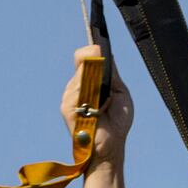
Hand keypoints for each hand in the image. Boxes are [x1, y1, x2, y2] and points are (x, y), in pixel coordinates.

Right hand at [61, 45, 132, 165]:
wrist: (110, 147)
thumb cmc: (116, 123)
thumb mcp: (120, 93)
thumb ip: (112, 73)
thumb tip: (105, 51)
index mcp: (90, 80)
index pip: (86, 56)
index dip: (91, 47)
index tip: (98, 40)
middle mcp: (78, 84)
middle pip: (82, 58)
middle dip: (94, 59)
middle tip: (103, 65)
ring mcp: (70, 95)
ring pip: (81, 73)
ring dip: (96, 82)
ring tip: (104, 101)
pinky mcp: (67, 106)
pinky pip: (77, 90)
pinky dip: (90, 96)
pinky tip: (96, 107)